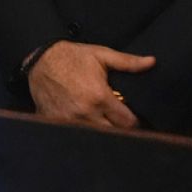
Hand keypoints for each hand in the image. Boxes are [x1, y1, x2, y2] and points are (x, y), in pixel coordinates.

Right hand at [27, 41, 153, 127]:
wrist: (39, 59)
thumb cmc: (71, 56)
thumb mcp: (101, 55)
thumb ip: (127, 62)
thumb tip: (152, 62)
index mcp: (100, 97)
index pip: (127, 122)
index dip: (133, 120)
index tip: (132, 117)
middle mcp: (86, 112)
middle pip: (113, 133)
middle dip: (118, 128)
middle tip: (118, 120)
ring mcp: (69, 119)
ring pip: (95, 136)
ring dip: (101, 130)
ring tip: (102, 120)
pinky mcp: (56, 122)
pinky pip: (74, 133)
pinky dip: (81, 130)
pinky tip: (83, 121)